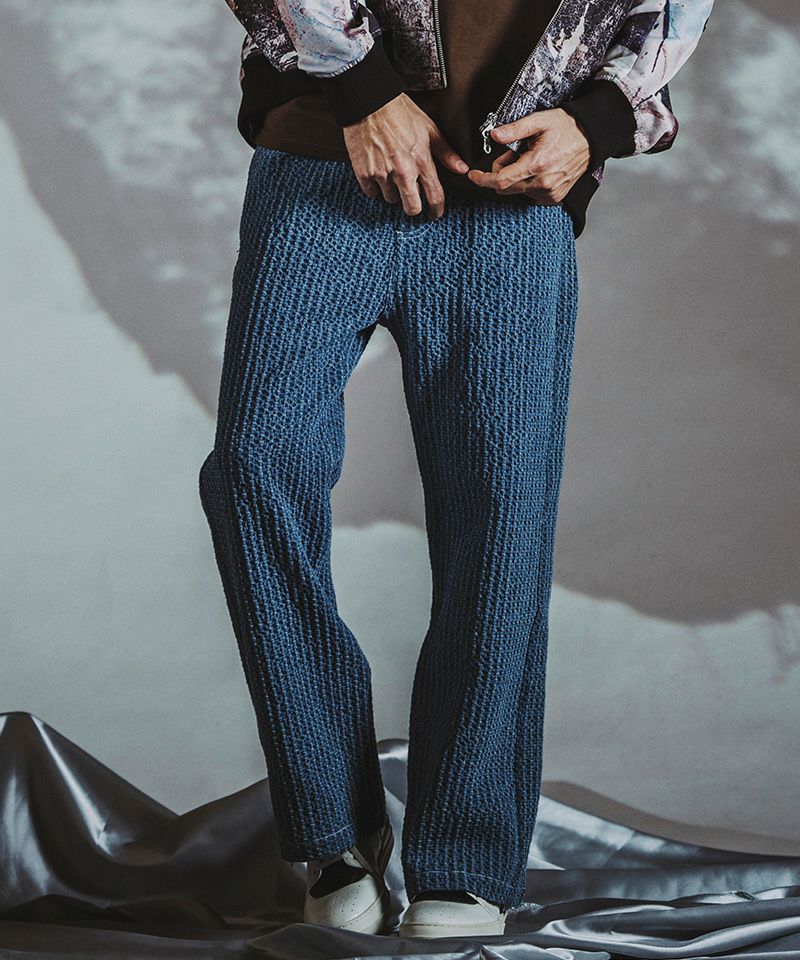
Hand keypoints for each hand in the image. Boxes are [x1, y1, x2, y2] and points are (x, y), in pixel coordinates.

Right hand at [342, 93, 468, 219]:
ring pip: (391, 199)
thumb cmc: (399, 111)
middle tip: (412, 201)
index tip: (435, 213)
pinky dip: (375, 187)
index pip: (434, 196)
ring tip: (392, 176)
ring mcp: (382, 173)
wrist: (370, 101)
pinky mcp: (364, 172)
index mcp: (421, 161)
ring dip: (393, 192)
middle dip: (414, 207)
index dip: (436, 210)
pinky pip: (372, 193)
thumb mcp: (429, 129)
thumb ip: (446, 152)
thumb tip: (461, 168)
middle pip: (412, 208)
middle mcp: (403, 171)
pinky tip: (377, 175)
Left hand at [467, 107, 590, 203]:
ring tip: (530, 159)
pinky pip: (529, 196)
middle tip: (513, 154)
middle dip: (502, 172)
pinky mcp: (554, 198)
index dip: (483, 179)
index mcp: (537, 164)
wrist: (591, 138)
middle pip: (506, 187)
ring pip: (517, 191)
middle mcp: (544, 182)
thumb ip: (514, 130)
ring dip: (516, 177)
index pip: (501, 180)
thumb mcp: (539, 121)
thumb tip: (494, 135)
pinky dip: (527, 184)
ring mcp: (550, 193)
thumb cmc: (566, 127)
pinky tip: (537, 170)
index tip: (473, 176)